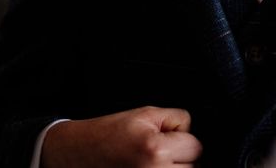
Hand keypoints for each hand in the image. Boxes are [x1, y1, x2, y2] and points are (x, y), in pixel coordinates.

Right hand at [41, 105, 202, 167]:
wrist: (79, 152)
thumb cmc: (109, 133)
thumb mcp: (145, 114)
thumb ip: (176, 119)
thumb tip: (193, 132)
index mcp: (155, 150)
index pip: (195, 146)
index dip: (183, 138)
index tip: (168, 138)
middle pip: (194, 167)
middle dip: (181, 157)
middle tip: (157, 150)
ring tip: (152, 161)